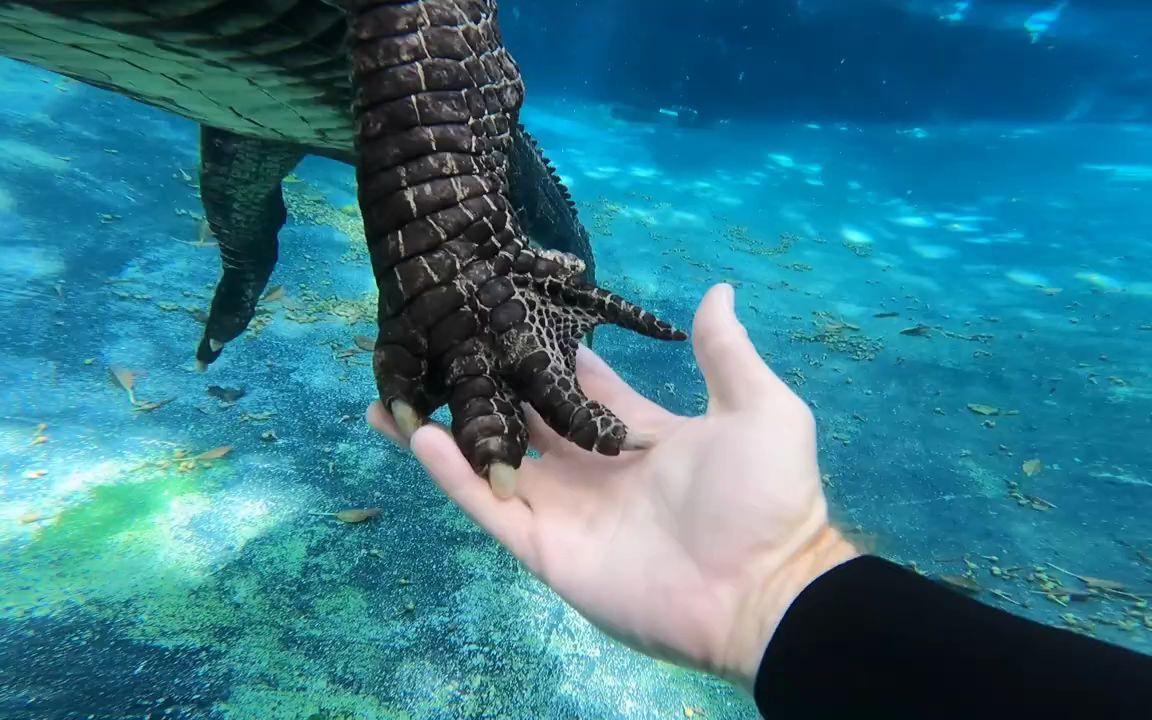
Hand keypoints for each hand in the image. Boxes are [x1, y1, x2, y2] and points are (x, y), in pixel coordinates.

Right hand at [367, 283, 858, 689]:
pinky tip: (418, 434)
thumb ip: (725, 351)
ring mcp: (566, 510)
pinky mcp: (546, 548)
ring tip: (392, 394)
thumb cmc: (765, 499)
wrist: (764, 590)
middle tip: (434, 349)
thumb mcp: (760, 408)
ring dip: (447, 429)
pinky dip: (454, 474)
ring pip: (493, 461)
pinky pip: (491, 505)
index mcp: (638, 434)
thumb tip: (719, 288)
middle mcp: (593, 469)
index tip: (503, 317)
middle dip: (481, 388)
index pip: (579, 388)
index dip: (544, 356)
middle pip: (523, 421)